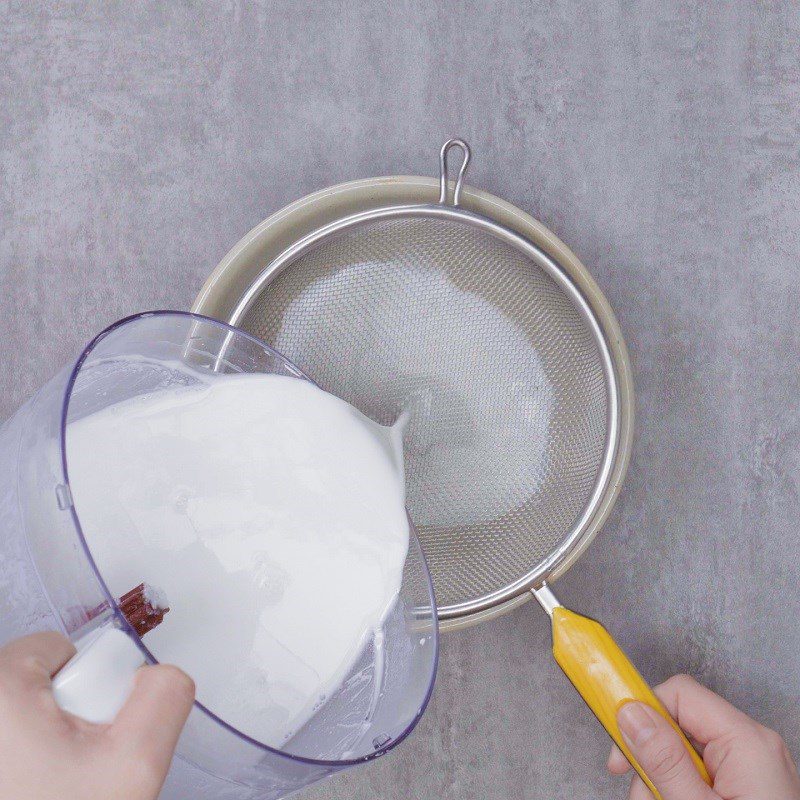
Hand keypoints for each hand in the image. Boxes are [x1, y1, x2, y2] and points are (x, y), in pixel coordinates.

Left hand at [0, 631, 194, 799]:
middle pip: (35, 686)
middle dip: (66, 722)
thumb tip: (161, 676)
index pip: (57, 648)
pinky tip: (37, 795)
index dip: (90, 691)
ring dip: (45, 752)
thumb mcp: (134, 764)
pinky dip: (25, 771)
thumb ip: (163, 697)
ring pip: (24, 725)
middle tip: (72, 775)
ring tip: (54, 792)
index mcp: (0, 690)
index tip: (88, 743)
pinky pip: (11, 752)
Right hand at [607, 674, 799, 798]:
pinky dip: (682, 790)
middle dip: (651, 757)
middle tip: (642, 794)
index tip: (618, 744)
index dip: (643, 712)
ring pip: (686, 752)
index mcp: (746, 741)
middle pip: (679, 723)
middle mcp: (753, 745)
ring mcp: (753, 766)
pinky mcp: (749, 785)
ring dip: (663, 780)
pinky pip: (702, 773)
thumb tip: (631, 713)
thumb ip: (663, 760)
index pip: (680, 694)